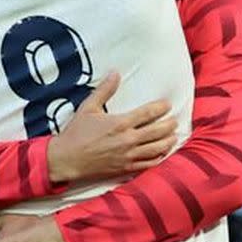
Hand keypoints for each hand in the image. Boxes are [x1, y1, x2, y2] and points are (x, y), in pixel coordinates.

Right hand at [47, 72, 177, 182]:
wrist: (67, 159)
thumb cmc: (76, 133)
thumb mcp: (88, 107)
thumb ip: (104, 90)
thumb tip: (115, 73)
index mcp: (120, 123)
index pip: (148, 114)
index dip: (161, 108)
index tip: (168, 104)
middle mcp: (128, 140)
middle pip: (157, 132)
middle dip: (169, 125)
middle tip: (175, 120)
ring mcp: (128, 156)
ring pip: (156, 149)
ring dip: (168, 142)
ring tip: (174, 136)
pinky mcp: (125, 168)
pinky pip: (147, 165)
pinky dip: (158, 159)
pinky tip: (162, 154)